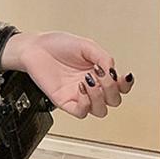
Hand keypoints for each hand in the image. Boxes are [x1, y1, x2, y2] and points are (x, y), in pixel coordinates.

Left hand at [0, 31, 134, 119]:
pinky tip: (80, 88)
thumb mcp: (86, 46)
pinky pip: (80, 112)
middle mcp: (90, 86)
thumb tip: (113, 70)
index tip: (122, 76)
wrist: (34, 49)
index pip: (120, 88)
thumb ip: (103, 57)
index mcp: (98, 73)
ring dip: (99, 97)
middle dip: (112, 89)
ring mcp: (77, 95)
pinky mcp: (63, 100)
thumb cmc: (56, 45)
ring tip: (89, 81)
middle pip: (113, 101)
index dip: (125, 85)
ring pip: (100, 111)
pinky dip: (85, 103)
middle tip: (102, 75)